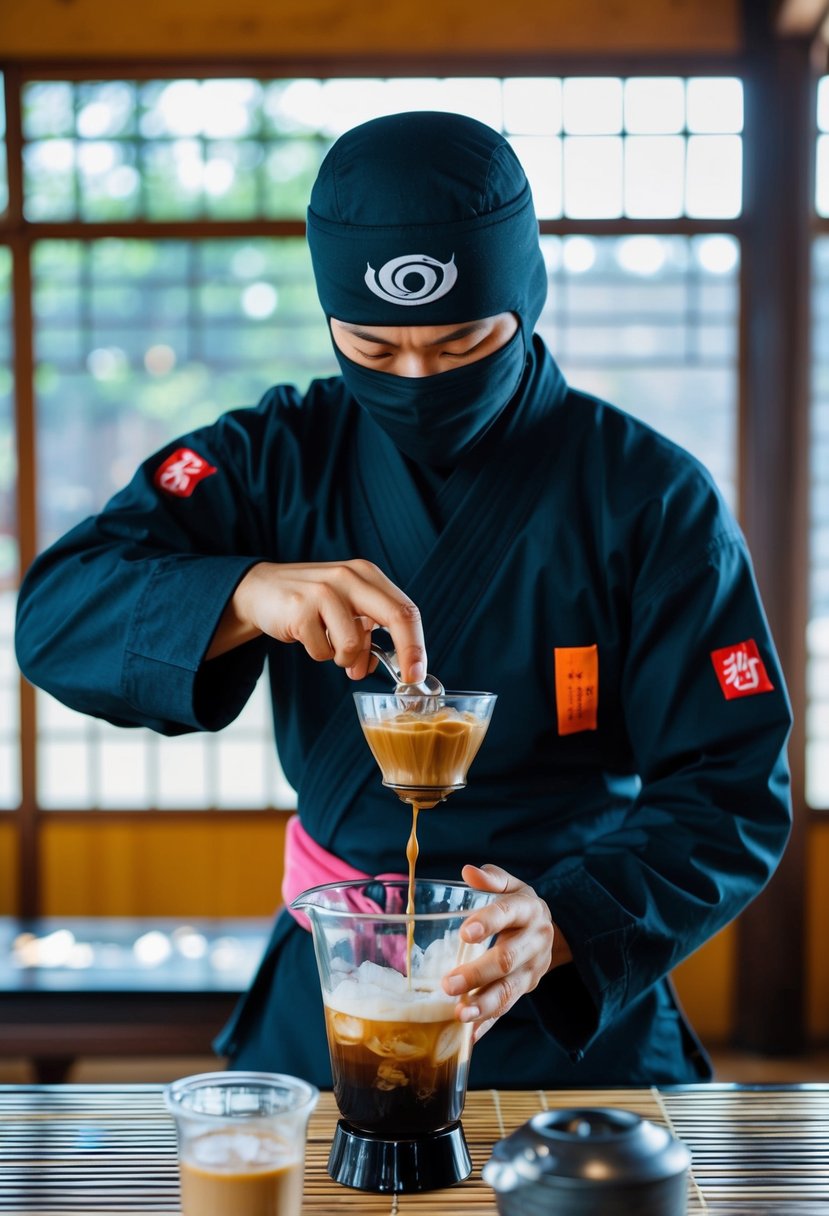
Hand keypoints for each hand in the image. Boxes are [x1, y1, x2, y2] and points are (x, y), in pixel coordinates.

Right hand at [206, 559, 425, 682]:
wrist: (261, 589)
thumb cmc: (311, 602)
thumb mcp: (344, 610)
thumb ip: (365, 635)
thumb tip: (373, 668)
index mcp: (366, 575)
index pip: (404, 608)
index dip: (416, 643)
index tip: (418, 672)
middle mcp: (349, 578)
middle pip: (395, 616)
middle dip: (408, 653)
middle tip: (409, 679)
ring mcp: (324, 591)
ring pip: (353, 644)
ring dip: (342, 657)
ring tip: (328, 644)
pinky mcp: (299, 609)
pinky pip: (322, 651)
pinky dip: (318, 652)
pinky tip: (306, 635)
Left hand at [442, 863, 570, 1042]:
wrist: (553, 933)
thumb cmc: (520, 907)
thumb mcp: (512, 887)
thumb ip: (492, 880)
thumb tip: (468, 872)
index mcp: (528, 910)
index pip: (508, 913)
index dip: (488, 922)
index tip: (466, 931)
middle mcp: (534, 942)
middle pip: (507, 959)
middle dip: (478, 973)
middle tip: (449, 983)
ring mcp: (532, 970)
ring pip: (509, 991)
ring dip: (483, 1005)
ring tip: (459, 1014)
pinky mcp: (525, 990)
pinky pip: (506, 1009)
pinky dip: (488, 1024)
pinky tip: (469, 1037)